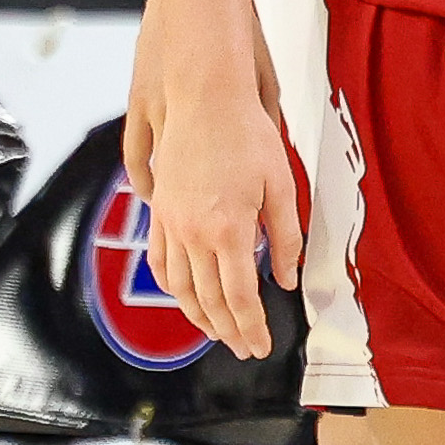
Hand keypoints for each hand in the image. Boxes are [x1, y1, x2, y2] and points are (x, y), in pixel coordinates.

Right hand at [125, 23, 301, 355]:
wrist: (202, 96)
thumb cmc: (247, 135)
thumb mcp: (281, 185)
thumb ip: (285, 238)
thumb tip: (286, 281)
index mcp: (229, 230)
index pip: (240, 298)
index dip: (251, 328)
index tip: (261, 347)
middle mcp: (193, 233)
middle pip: (209, 300)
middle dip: (228, 331)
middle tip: (243, 348)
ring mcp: (170, 223)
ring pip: (180, 287)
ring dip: (198, 317)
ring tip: (217, 332)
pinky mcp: (159, 211)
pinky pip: (160, 261)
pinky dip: (173, 287)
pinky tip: (185, 296)